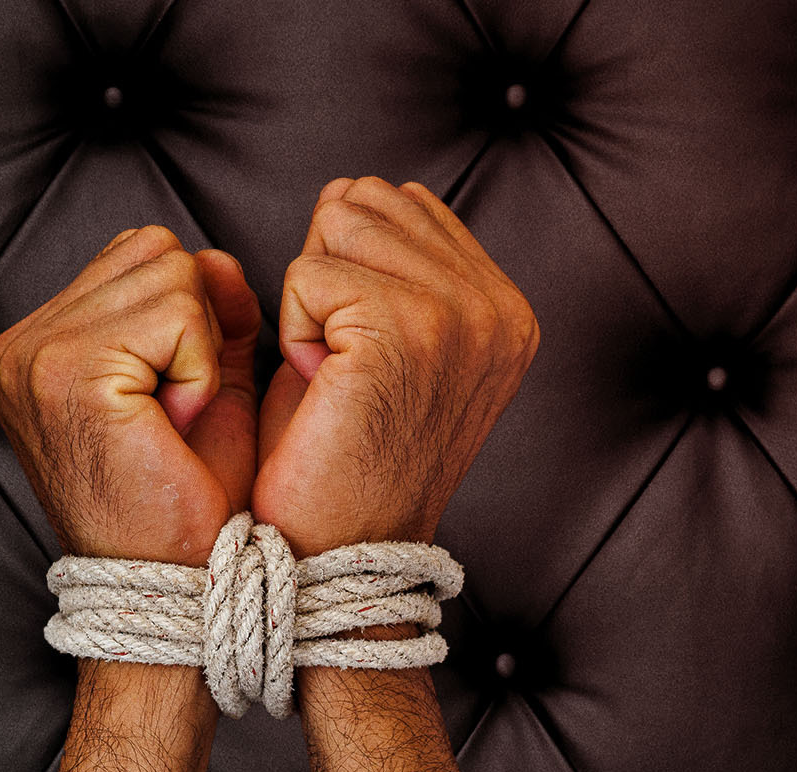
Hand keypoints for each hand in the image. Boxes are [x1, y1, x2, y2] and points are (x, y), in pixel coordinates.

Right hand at [0, 226, 260, 566]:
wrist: (172, 589)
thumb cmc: (184, 509)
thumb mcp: (205, 390)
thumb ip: (209, 317)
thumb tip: (220, 259)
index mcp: (34, 348)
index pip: (137, 254)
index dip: (185, 318)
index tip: (167, 404)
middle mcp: (18, 346)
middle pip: (155, 249)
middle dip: (192, 325)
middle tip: (171, 414)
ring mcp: (34, 356)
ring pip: (171, 270)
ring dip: (197, 349)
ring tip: (169, 419)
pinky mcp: (67, 371)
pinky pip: (177, 314)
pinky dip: (199, 370)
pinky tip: (173, 425)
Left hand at [254, 176, 538, 556]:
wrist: (335, 557)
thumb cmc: (338, 457)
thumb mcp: (382, 342)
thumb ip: (388, 262)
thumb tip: (351, 189)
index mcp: (504, 308)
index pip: (399, 201)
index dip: (345, 267)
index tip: (358, 356)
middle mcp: (500, 308)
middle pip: (364, 199)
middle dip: (326, 275)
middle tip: (340, 368)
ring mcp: (463, 316)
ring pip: (336, 224)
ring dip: (308, 302)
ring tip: (332, 377)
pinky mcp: (409, 330)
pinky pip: (307, 274)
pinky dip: (292, 332)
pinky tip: (321, 390)